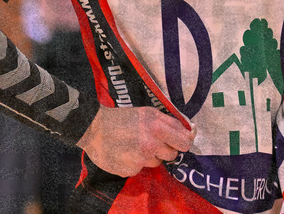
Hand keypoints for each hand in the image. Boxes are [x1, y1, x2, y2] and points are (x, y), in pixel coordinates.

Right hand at [77, 106, 194, 177]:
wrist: (94, 128)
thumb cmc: (123, 117)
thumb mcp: (148, 112)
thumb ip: (169, 122)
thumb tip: (189, 132)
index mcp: (157, 128)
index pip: (184, 142)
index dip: (182, 142)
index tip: (179, 141)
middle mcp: (150, 146)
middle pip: (172, 155)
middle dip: (165, 149)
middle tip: (152, 141)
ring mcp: (140, 160)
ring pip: (156, 162)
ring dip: (149, 156)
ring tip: (135, 146)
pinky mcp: (130, 171)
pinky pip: (140, 169)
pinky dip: (135, 163)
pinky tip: (125, 153)